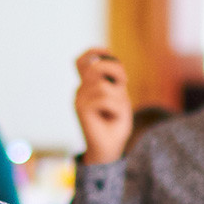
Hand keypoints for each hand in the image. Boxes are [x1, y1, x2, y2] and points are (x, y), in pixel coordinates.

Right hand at [74, 49, 131, 164]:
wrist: (108, 150)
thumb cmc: (115, 124)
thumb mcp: (120, 98)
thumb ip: (115, 82)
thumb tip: (112, 65)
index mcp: (88, 87)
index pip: (82, 62)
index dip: (94, 53)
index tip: (108, 54)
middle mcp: (81, 91)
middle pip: (95, 67)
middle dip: (116, 71)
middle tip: (124, 84)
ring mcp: (79, 99)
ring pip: (103, 86)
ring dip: (118, 97)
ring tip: (118, 110)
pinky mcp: (81, 110)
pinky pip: (104, 99)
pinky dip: (116, 108)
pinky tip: (114, 117)